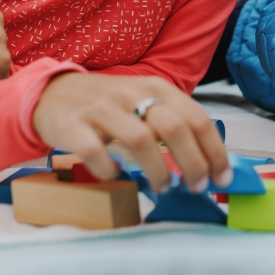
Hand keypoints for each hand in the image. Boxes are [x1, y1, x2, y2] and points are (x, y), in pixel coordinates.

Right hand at [32, 72, 231, 193]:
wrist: (52, 93)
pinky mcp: (73, 125)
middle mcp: (131, 93)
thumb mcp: (142, 102)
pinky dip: (110, 169)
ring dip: (159, 170)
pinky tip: (116, 174)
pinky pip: (95, 150)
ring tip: (164, 186)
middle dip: (193, 163)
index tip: (222, 176)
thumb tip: (209, 160)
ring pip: (141, 139)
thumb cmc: (108, 105)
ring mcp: (101, 108)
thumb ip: (172, 122)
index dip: (214, 150)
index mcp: (154, 87)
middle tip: (196, 187)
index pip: (196, 117)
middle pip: (174, 128)